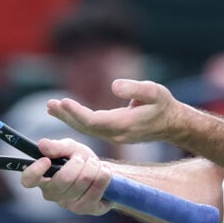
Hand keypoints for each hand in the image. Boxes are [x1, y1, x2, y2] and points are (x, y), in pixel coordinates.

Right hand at [19, 137, 112, 216]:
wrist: (105, 173)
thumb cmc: (82, 161)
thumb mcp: (70, 148)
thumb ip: (57, 146)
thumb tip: (42, 144)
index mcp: (44, 178)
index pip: (28, 180)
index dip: (34, 171)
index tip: (46, 160)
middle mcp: (53, 194)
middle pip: (64, 179)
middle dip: (79, 163)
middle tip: (84, 158)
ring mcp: (69, 204)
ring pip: (83, 181)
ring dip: (94, 167)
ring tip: (96, 164)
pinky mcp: (86, 208)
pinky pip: (96, 191)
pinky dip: (103, 177)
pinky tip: (105, 173)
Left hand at [46, 79, 182, 144]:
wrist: (173, 124)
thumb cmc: (164, 105)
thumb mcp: (154, 92)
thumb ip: (135, 88)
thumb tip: (113, 86)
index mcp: (124, 125)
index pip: (94, 121)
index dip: (77, 113)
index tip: (63, 101)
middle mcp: (116, 135)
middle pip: (85, 127)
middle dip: (67, 116)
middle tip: (50, 104)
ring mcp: (114, 137)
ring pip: (86, 129)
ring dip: (69, 118)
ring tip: (52, 107)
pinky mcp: (113, 134)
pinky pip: (91, 129)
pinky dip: (77, 120)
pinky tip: (67, 112)